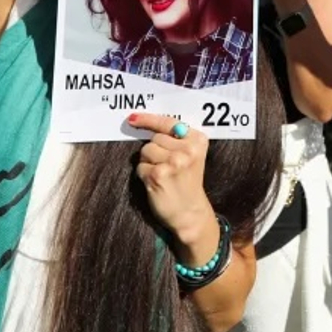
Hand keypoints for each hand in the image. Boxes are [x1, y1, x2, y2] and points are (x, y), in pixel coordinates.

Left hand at [126, 113, 216, 260]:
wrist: (190, 213)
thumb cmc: (187, 182)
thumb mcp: (191, 156)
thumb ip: (176, 139)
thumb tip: (143, 123)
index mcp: (198, 140)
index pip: (169, 123)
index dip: (149, 119)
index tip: (133, 118)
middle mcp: (188, 149)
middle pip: (155, 138)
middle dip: (155, 150)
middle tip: (168, 167)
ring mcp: (173, 162)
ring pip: (145, 151)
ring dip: (148, 162)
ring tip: (163, 175)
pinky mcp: (159, 174)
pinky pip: (140, 167)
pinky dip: (144, 175)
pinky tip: (156, 184)